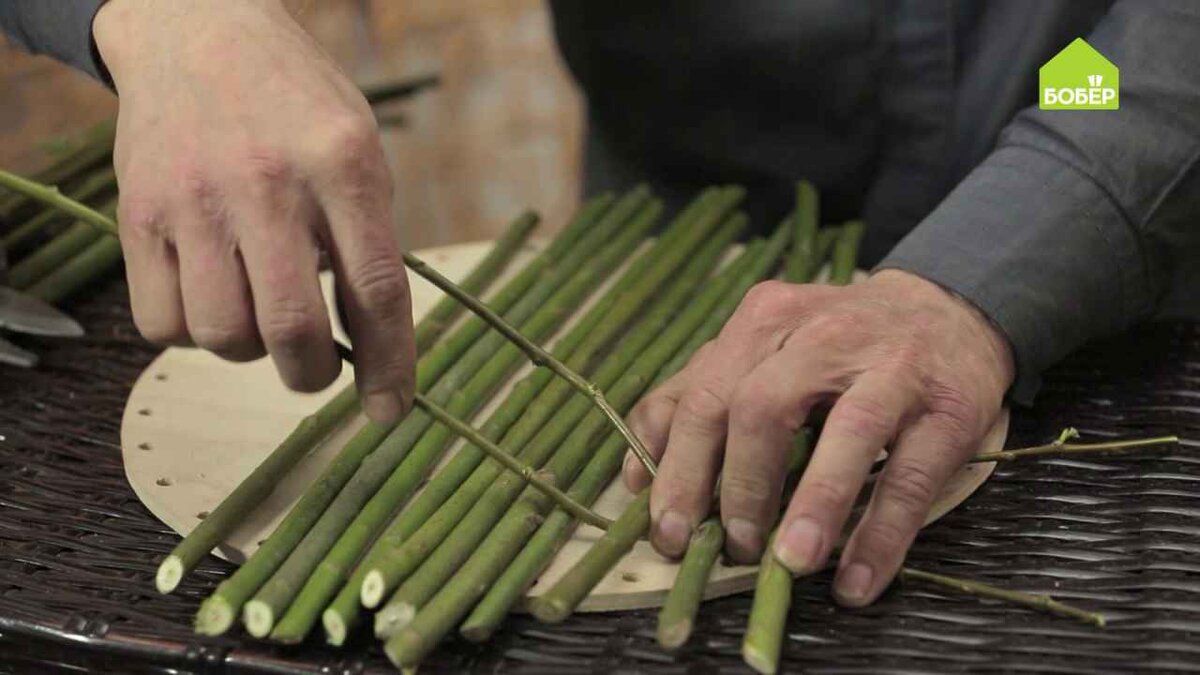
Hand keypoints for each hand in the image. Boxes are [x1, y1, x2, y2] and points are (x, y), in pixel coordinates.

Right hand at [93, 0, 413, 421]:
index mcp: (344, 166)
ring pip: (224, 337)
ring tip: (259, 312)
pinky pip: (163, 325)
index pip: (377, 291)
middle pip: (293, 330)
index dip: (390, 366)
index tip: (391, 412)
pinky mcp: (138, 215)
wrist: (199, 33)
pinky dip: (193, 334)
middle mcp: (268, 183)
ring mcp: (195, 200)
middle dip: (313, 375)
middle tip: (317, 368)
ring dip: (251, 351)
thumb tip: (374, 348)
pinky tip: (211, 294)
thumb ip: (367, 241)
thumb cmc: (296, 108)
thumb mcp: (358, 152)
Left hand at [623, 269, 1013, 605]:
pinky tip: (855, 580)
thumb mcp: (760, 353)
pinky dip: (881, 535)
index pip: (707, 393)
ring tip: (789, 565)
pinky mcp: (951, 405)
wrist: (945, 311)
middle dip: (739, 486)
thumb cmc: (835, 347)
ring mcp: (893, 365)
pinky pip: (911, 476)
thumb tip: (635, 479)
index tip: (668, 530)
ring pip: (847, 432)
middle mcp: (825, 332)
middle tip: (730, 547)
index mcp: (766, 320)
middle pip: (763, 406)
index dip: (679, 466)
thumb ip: (694, 399)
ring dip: (812, 504)